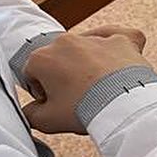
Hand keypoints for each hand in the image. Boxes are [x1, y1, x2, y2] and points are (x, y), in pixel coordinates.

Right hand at [23, 26, 147, 133]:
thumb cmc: (85, 111)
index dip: (44, 91)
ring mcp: (96, 37)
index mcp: (42, 57)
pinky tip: (116, 58)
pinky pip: (116, 36)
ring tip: (100, 88)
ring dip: (90, 64)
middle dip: (66, 76)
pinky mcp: (122, 39)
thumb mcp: (46, 121)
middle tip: (77, 98)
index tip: (56, 103)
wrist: (125, 105)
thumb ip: (30, 114)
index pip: (34, 73)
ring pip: (88, 48)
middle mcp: (67, 41)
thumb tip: (31, 111)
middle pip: (60, 58)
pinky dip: (116, 45)